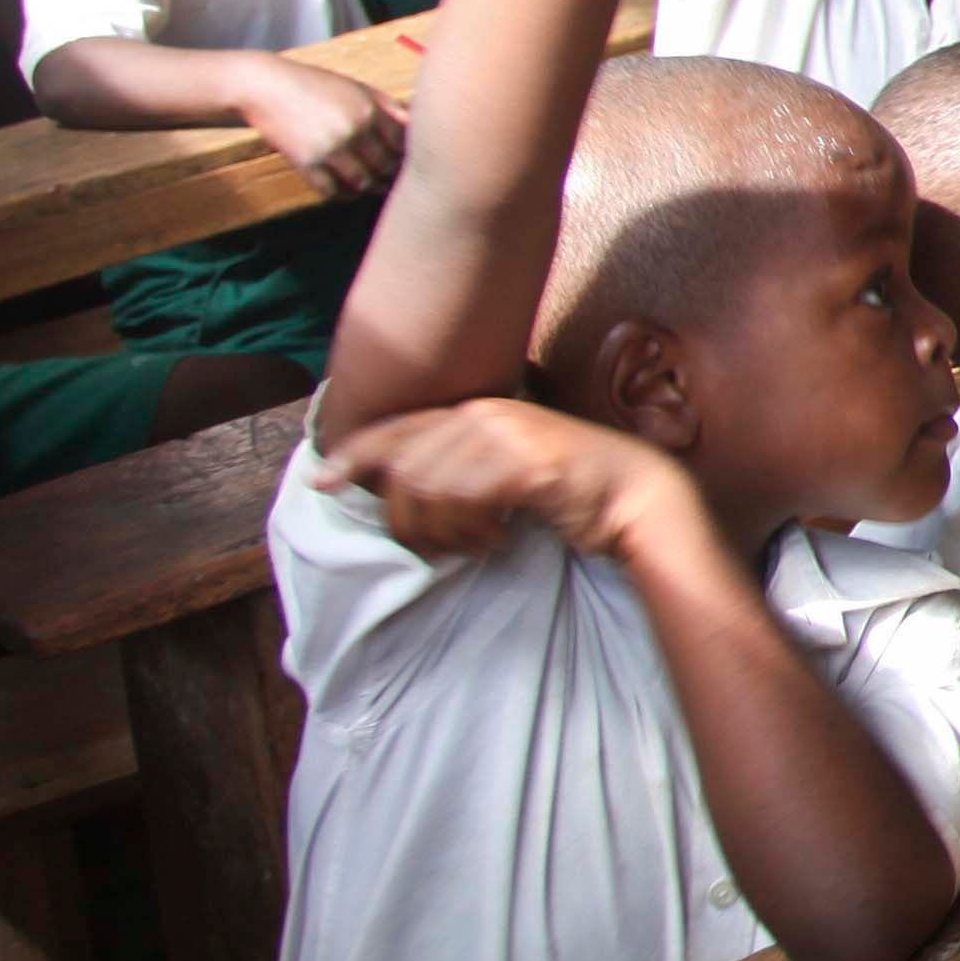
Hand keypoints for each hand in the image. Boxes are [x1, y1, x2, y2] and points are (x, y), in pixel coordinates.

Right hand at [238, 58, 405, 198]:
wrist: (266, 87)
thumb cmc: (315, 86)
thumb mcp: (355, 87)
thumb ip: (387, 106)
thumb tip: (415, 125)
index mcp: (369, 109)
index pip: (401, 144)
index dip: (407, 156)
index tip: (410, 163)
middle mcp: (353, 130)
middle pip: (385, 166)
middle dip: (391, 176)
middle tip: (394, 181)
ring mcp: (329, 148)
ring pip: (361, 182)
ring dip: (369, 188)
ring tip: (373, 187)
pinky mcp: (306, 163)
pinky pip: (331, 191)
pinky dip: (341, 194)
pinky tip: (346, 190)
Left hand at [315, 394, 686, 562]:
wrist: (636, 496)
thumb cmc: (570, 490)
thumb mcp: (503, 470)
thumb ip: (456, 466)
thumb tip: (391, 486)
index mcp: (478, 410)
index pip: (397, 429)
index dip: (354, 456)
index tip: (323, 482)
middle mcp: (486, 414)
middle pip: (404, 471)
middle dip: (408, 521)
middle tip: (439, 550)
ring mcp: (506, 435)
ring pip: (428, 491)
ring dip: (443, 533)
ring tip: (474, 546)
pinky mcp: (526, 463)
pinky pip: (465, 502)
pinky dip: (472, 532)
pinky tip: (497, 540)